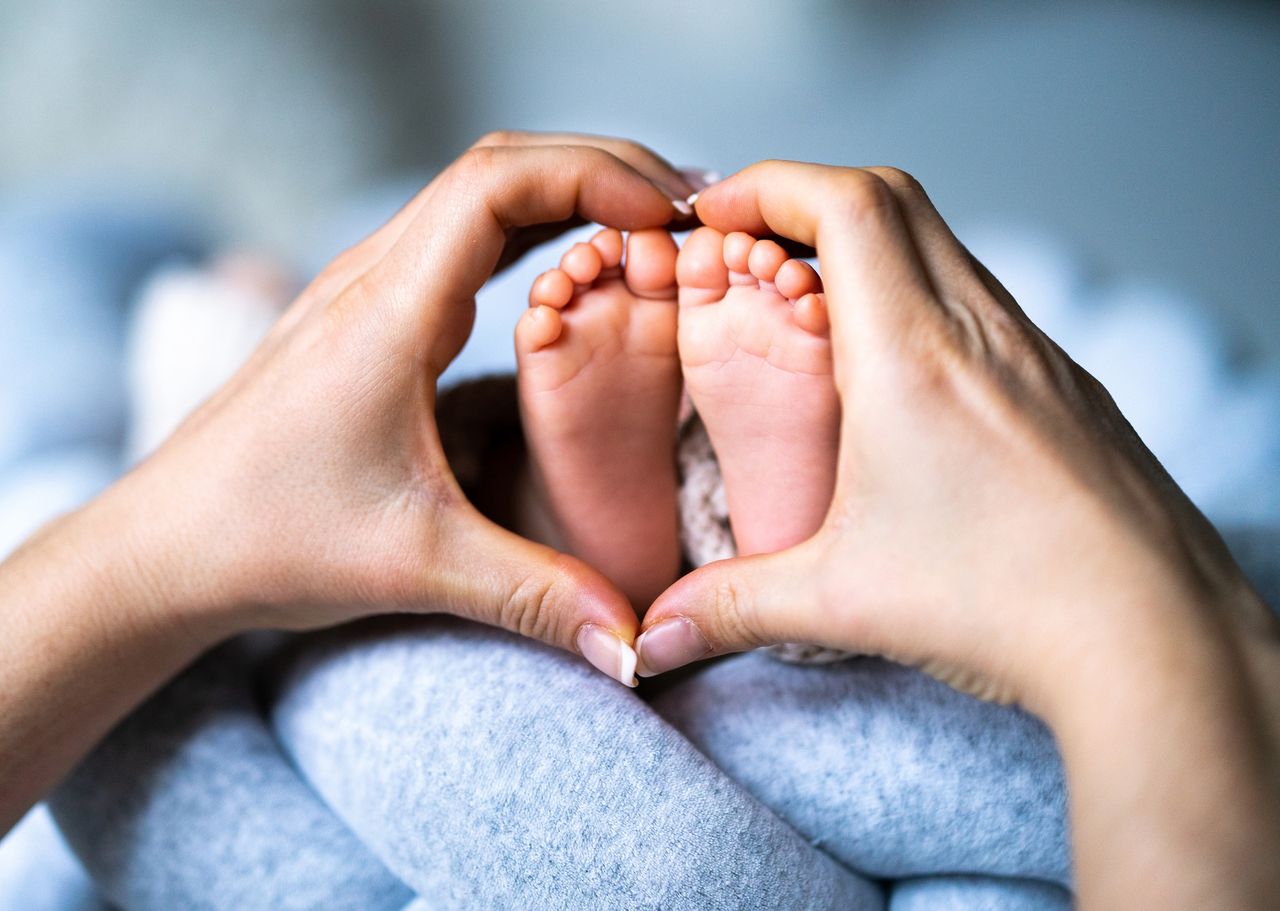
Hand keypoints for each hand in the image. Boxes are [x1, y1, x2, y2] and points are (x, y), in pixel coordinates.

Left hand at [104, 132, 695, 680]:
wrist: (165, 546)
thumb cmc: (267, 538)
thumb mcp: (417, 565)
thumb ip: (536, 596)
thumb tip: (637, 643)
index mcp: (388, 312)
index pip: (498, 182)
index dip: (597, 176)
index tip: (673, 218)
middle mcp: (374, 278)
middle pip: (501, 167)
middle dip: (604, 171)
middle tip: (692, 214)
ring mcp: (365, 290)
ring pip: (477, 194)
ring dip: (568, 193)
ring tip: (652, 227)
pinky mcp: (366, 317)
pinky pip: (458, 237)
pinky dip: (531, 229)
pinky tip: (573, 268)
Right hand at [637, 160, 1273, 708]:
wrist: (1157, 636)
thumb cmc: (1008, 603)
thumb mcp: (841, 601)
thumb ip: (730, 607)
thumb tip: (651, 636)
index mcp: (912, 358)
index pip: (844, 203)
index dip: (770, 184)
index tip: (716, 213)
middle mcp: (981, 332)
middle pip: (895, 197)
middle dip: (809, 199)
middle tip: (754, 250)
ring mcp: (1035, 354)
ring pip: (946, 245)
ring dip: (872, 247)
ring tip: (816, 309)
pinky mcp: (1066, 386)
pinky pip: (988, 301)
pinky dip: (926, 296)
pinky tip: (903, 376)